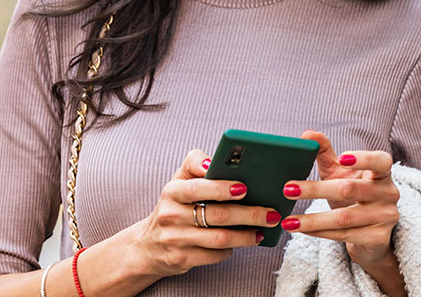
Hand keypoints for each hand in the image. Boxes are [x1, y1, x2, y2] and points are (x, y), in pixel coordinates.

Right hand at [125, 149, 283, 276]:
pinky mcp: (182, 259)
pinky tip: (244, 242)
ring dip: (246, 235)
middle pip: (217, 215)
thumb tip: (213, 161)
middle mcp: (170, 216)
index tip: (244, 188)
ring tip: (264, 229)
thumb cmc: (174, 206)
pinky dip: (232, 249)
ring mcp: (175, 240)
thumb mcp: (179, 180)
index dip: (221, 188)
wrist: (149, 245)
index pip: (197, 188)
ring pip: (219, 238)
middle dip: (249, 214)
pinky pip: (214, 255)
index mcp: (172, 192)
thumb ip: (195, 163)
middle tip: (271, 213)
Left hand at [280, 130, 400, 268]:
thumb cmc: (353, 196)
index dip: (363, 159)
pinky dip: (320, 233)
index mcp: (383, 173)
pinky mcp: (378, 238)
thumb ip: (325, 153)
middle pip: (351, 189)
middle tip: (289, 189)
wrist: (369, 234)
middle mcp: (389, 193)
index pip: (381, 161)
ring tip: (288, 220)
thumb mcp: (340, 173)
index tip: (341, 158)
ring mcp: (386, 217)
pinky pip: (344, 235)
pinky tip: (303, 230)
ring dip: (313, 219)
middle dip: (317, 190)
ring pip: (344, 218)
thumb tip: (307, 134)